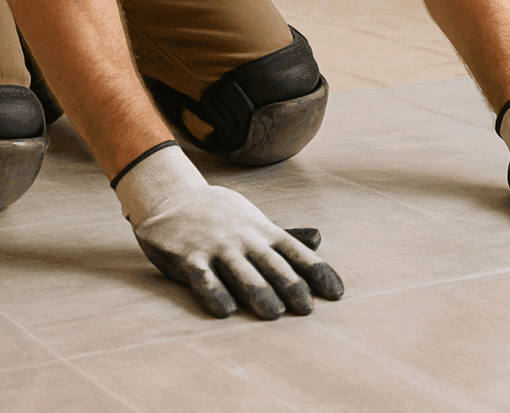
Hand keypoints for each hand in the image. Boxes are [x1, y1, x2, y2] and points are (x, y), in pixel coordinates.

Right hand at [113, 143, 344, 318]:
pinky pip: (203, 278)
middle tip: (306, 309)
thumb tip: (320, 238)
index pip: (296, 252)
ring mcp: (216, 247)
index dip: (317, 272)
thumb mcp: (255, 221)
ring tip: (274, 313)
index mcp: (263, 231)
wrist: (173, 196)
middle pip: (271, 264)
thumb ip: (285, 236)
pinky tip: (226, 310)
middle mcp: (243, 238)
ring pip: (240, 273)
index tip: (336, 293)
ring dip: (257, 292)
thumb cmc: (222, 216)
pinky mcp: (188, 257)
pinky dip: (214, 293)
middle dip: (290, 286)